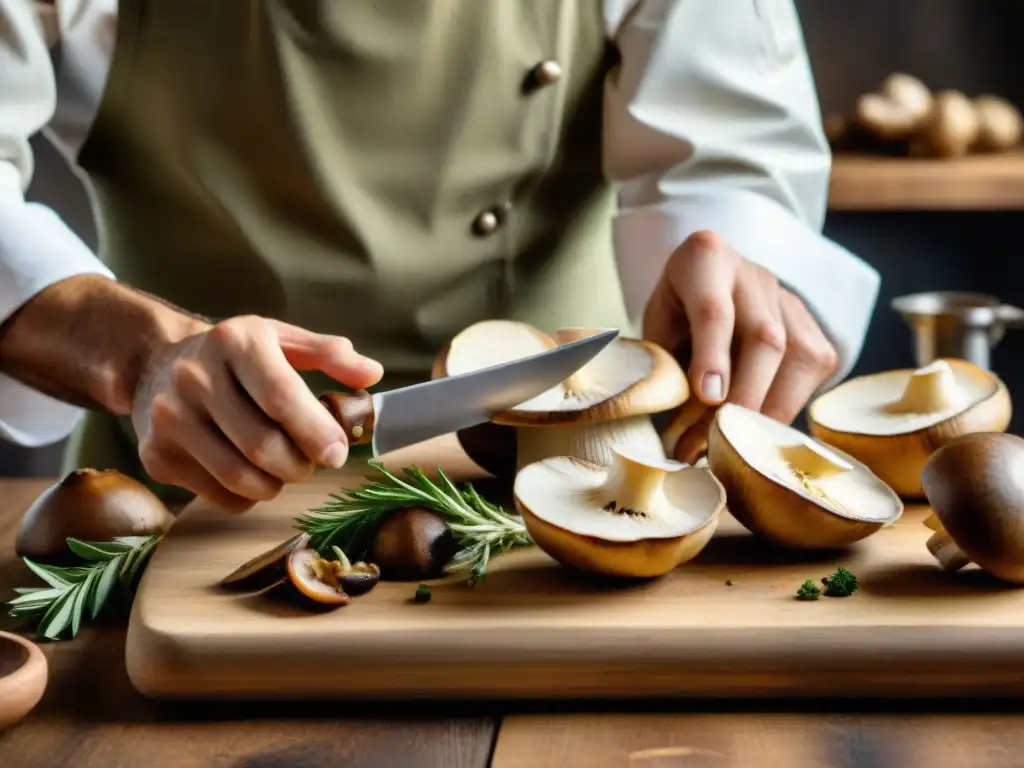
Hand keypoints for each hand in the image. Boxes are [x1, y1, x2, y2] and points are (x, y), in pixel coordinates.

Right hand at [132, 315, 383, 511]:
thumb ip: (328, 354)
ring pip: (240, 477)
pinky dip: (248, 496)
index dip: (316, 431)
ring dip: (277, 484)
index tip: (338, 452)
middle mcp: (195, 377)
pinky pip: (219, 496)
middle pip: (262, 445)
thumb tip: (372, 374)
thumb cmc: (234, 356)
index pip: (280, 396)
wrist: (156, 363)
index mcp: (234, 342)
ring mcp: (169, 419)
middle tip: (314, 462)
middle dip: (301, 464)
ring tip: (285, 468)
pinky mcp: (156, 456)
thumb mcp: (280, 338)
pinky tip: (253, 474)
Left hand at [644, 231, 838, 462]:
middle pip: (765, 338)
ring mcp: (791, 303)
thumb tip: (673, 428)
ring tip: (733, 449)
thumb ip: (665, 363)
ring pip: (798, 360)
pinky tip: (757, 433)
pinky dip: (784, 411)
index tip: (708, 396)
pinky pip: (811, 377)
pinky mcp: (815, 332)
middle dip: (745, 396)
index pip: (713, 308)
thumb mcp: (658, 327)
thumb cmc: (679, 312)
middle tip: (717, 441)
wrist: (716, 282)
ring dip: (766, 413)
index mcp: (705, 262)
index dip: (712, 355)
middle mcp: (755, 278)